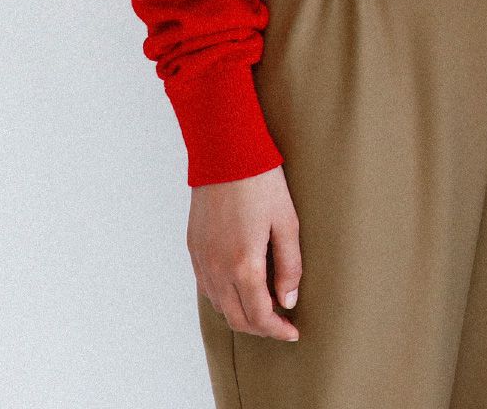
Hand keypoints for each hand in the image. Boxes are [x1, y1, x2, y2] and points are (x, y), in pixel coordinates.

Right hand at [188, 165, 301, 341]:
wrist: (225, 154)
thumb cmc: (261, 184)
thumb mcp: (287, 223)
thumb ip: (289, 266)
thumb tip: (288, 300)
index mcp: (244, 264)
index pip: (259, 315)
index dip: (278, 330)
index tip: (293, 332)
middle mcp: (217, 268)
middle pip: (236, 318)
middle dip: (261, 328)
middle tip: (281, 325)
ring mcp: (202, 259)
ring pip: (219, 306)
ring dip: (241, 315)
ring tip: (264, 308)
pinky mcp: (194, 248)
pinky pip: (206, 287)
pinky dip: (224, 298)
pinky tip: (241, 290)